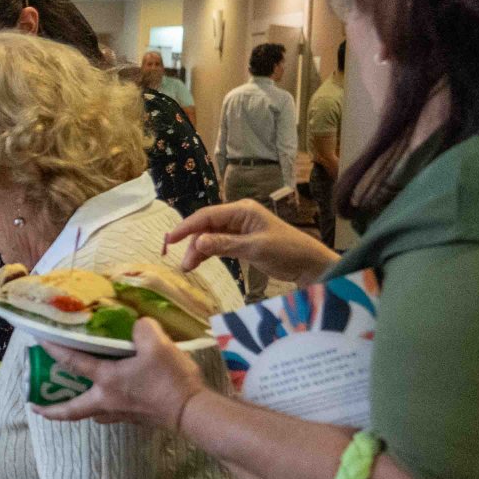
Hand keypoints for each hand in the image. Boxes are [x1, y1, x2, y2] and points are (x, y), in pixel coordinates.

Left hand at [39, 319, 205, 427]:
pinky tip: (113, 399)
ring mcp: (121, 414)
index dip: (53, 349)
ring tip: (75, 399)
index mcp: (106, 380)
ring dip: (80, 408)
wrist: (192, 412)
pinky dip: (106, 408)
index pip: (72, 362)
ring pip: (92, 413)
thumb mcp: (157, 344)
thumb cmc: (170, 379)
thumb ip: (142, 328)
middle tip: (35, 406)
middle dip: (50, 410)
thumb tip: (137, 324)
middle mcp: (106, 400)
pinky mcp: (136, 419)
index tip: (37, 342)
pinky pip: (112, 414)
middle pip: (71, 410)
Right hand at [165, 199, 336, 284]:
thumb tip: (197, 243)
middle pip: (206, 227)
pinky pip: (218, 245)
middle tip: (184, 264)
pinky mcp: (241, 242)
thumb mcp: (255, 248)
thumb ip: (225, 244)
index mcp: (242, 210)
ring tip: (189, 268)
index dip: (186, 227)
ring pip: (210, 237)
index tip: (170, 241)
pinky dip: (208, 254)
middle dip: (192, 243)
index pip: (207, 215)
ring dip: (198, 251)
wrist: (309, 263)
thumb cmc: (286, 250)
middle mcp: (238, 216)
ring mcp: (239, 229)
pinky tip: (200, 263)